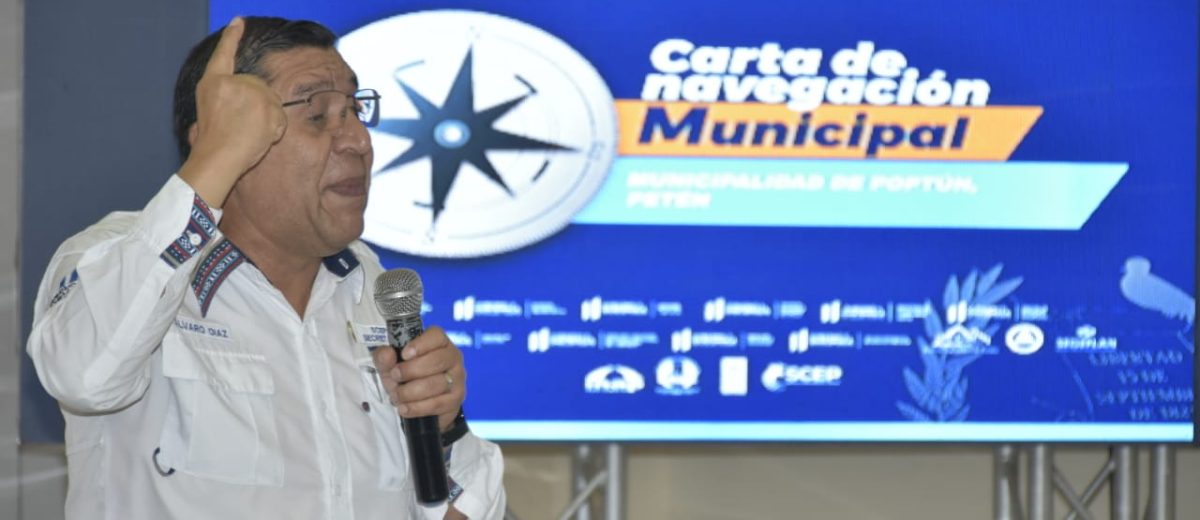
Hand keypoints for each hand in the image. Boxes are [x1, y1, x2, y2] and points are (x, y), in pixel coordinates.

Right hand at [179, 17, 286, 206]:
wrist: (219, 157)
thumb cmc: (212, 139)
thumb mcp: (209, 110)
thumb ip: (227, 95)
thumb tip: (246, 96)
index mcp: (213, 82)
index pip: (223, 55)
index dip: (231, 38)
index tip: (238, 21)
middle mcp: (233, 82)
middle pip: (256, 86)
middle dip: (254, 104)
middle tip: (239, 125)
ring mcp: (252, 93)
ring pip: (270, 100)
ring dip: (265, 116)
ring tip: (248, 132)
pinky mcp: (268, 106)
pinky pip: (280, 115)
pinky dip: (275, 128)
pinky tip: (261, 136)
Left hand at [371, 326, 465, 431]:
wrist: (417, 403)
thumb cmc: (406, 377)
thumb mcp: (390, 365)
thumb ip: (384, 357)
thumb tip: (387, 353)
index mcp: (439, 343)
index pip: (436, 336)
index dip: (421, 344)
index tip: (404, 354)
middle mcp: (453, 358)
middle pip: (437, 360)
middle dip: (411, 370)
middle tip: (394, 376)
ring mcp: (457, 379)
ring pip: (436, 384)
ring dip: (410, 392)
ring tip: (397, 395)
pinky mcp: (455, 400)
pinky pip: (436, 404)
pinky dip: (416, 407)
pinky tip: (404, 408)